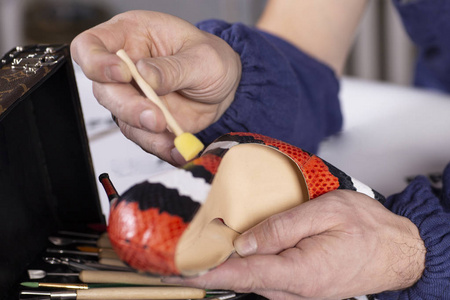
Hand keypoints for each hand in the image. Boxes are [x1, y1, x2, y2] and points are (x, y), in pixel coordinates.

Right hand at [71, 11, 240, 164]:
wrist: (225, 86)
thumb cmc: (210, 59)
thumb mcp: (202, 58)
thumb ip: (173, 68)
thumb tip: (143, 73)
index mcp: (130, 36)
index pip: (90, 46)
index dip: (97, 62)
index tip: (122, 73)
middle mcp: (124, 69)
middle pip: (104, 90)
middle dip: (128, 107)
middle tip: (156, 117)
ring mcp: (133, 97)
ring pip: (122, 119)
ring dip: (146, 131)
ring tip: (173, 134)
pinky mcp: (145, 121)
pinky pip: (144, 138)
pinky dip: (160, 146)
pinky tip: (177, 148)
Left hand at [165, 190, 425, 298]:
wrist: (396, 252)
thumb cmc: (367, 229)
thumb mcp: (326, 213)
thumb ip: (283, 227)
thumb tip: (244, 241)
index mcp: (300, 272)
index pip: (243, 274)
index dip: (207, 272)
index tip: (178, 268)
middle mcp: (295, 290)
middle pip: (242, 280)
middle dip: (211, 266)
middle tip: (184, 246)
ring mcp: (298, 292)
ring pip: (253, 280)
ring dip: (228, 265)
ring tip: (205, 244)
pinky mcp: (300, 287)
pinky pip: (266, 278)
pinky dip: (247, 266)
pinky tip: (239, 249)